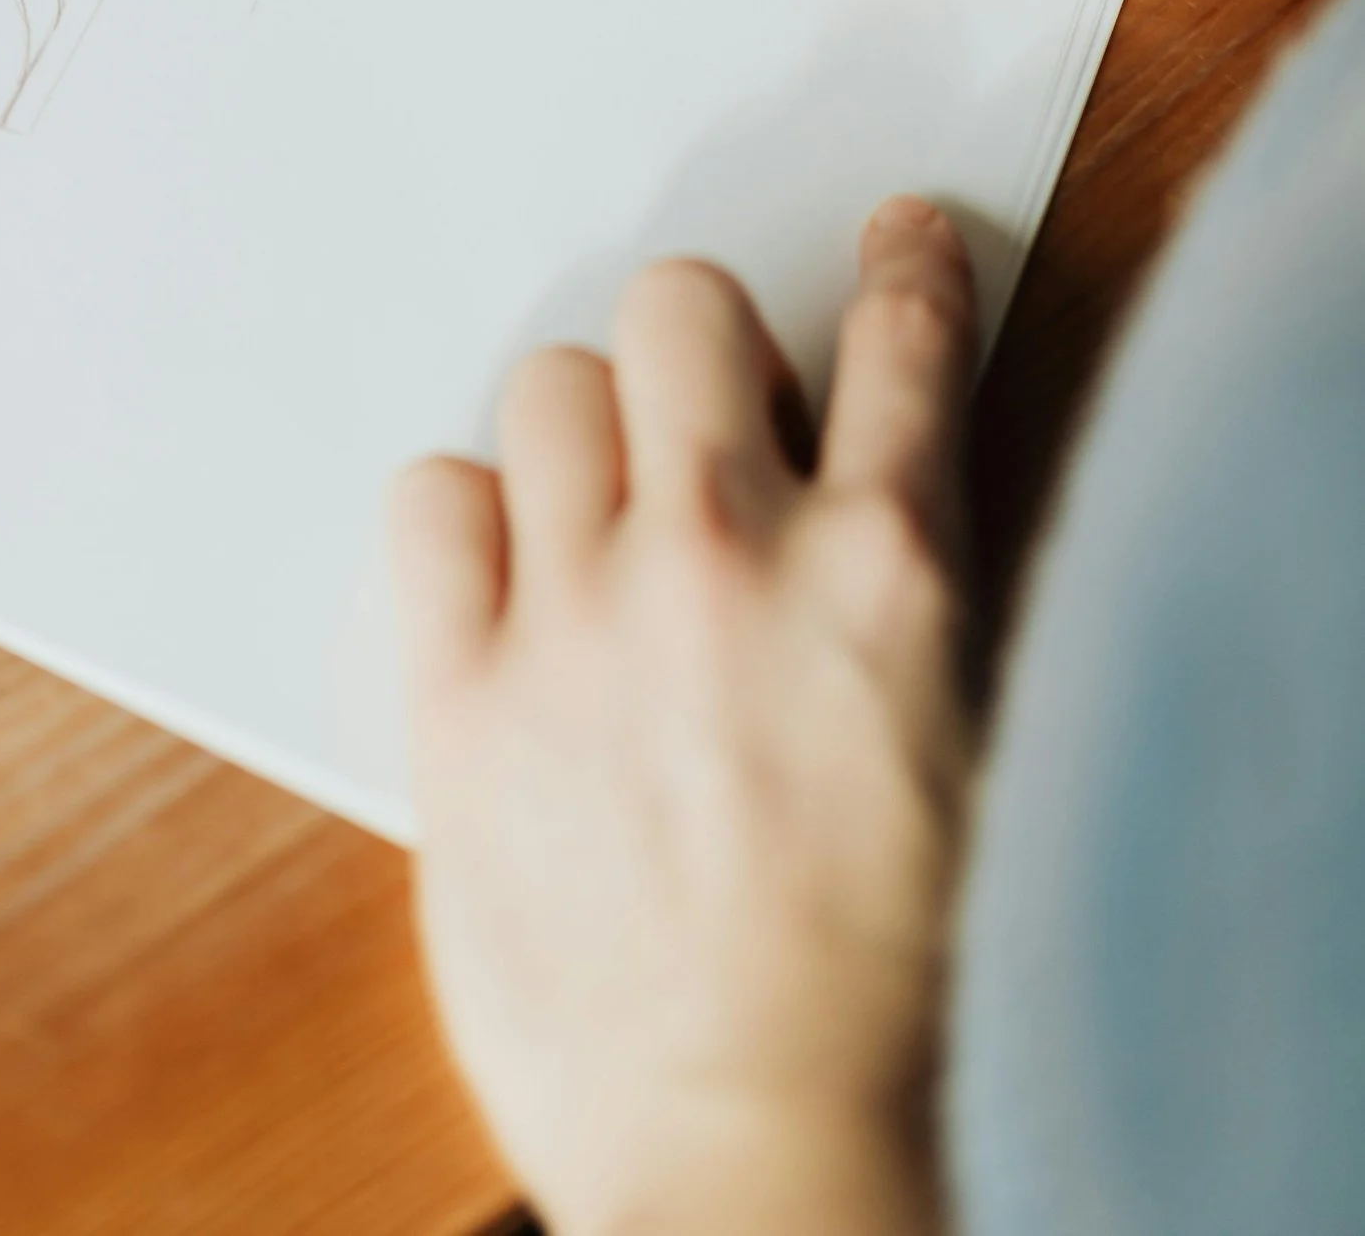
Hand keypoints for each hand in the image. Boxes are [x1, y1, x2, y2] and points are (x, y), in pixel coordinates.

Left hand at [395, 201, 975, 1235]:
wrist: (765, 1151)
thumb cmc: (884, 1001)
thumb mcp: (959, 756)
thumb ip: (896, 602)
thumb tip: (853, 509)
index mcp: (889, 575)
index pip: (904, 340)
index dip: (900, 270)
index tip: (895, 244)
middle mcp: (731, 556)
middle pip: (681, 305)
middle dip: (698, 346)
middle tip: (705, 421)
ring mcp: (585, 614)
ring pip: (547, 380)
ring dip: (580, 437)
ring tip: (597, 525)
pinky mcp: (464, 694)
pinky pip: (429, 498)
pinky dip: (462, 524)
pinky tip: (499, 589)